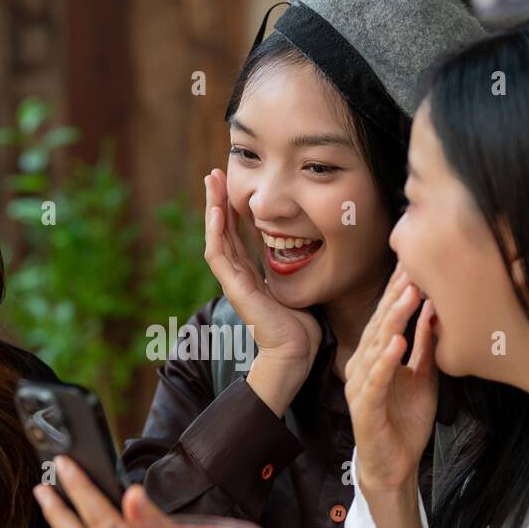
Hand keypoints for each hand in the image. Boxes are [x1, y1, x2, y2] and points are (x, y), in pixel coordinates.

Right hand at [203, 169, 320, 414]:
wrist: (295, 354)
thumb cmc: (303, 328)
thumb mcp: (301, 287)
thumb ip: (298, 268)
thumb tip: (316, 245)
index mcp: (252, 275)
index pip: (237, 235)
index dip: (234, 210)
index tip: (234, 185)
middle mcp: (239, 275)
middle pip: (222, 230)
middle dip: (219, 201)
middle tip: (215, 174)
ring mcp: (233, 281)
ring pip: (216, 236)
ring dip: (213, 208)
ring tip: (212, 181)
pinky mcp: (234, 288)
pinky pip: (219, 254)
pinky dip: (217, 231)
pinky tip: (217, 210)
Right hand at [344, 266, 437, 527]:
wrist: (394, 465)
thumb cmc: (404, 421)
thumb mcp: (423, 377)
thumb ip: (425, 346)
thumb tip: (436, 311)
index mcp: (375, 356)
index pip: (388, 316)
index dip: (400, 290)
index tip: (415, 262)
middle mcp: (362, 365)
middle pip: (380, 324)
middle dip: (396, 295)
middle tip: (412, 266)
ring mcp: (360, 385)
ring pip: (376, 347)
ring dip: (392, 321)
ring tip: (408, 297)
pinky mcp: (364, 408)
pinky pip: (375, 381)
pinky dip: (386, 362)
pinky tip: (397, 345)